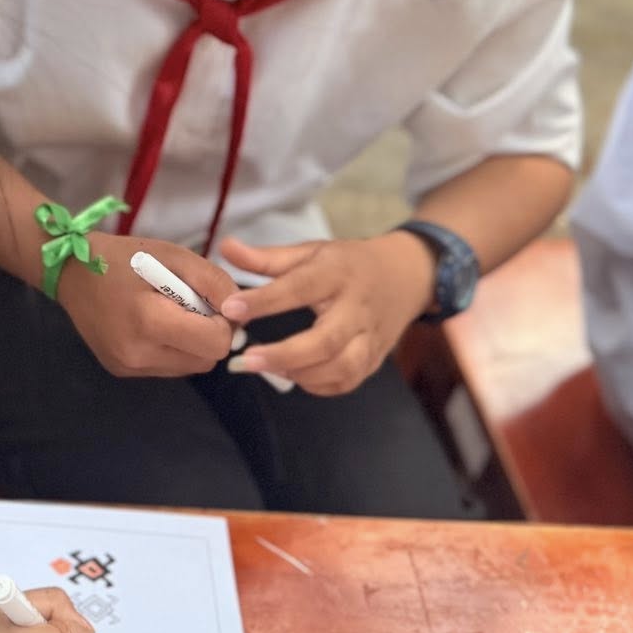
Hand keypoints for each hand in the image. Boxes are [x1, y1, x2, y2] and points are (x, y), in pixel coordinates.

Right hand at [56, 233, 239, 377]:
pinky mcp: (122, 370)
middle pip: (206, 360)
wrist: (70, 271)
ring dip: (192, 344)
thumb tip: (240, 310)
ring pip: (189, 367)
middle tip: (192, 306)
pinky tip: (155, 325)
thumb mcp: (174, 255)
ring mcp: (127, 367)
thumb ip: (214, 281)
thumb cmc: (123, 257)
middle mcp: (137, 354)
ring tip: (171, 313)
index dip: (223, 323)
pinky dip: (172, 349)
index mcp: (149, 321)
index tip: (209, 302)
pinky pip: (167, 367)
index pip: (215, 344)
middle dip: (209, 335)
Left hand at [216, 232, 434, 395]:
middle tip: (246, 360)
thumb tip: (225, 248)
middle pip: (326, 340)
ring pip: (342, 367)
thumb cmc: (349, 264)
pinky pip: (348, 381)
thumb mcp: (311, 252)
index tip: (231, 308)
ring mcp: (370, 337)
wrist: (406, 275)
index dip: (265, 300)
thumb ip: (267, 257)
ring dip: (301, 373)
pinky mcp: (375, 358)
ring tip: (266, 366)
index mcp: (338, 273)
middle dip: (284, 353)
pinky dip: (319, 385)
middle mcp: (357, 307)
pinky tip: (293, 374)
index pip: (299, 287)